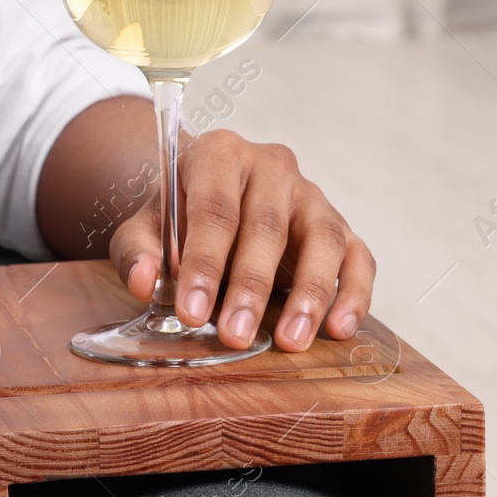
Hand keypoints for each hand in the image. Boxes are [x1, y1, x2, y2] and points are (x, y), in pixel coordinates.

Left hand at [109, 129, 375, 351]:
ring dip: (309, 294)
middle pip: (267, 226)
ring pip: (323, 238)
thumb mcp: (144, 225)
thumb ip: (138, 251)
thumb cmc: (177, 216)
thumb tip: (143, 282)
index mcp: (219, 154)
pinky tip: (339, 329)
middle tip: (235, 335)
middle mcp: (272, 166)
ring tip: (290, 342)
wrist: (208, 197)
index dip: (204, 262)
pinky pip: (358, 257)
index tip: (191, 312)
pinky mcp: (340, 225)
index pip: (214, 209)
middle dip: (250, 286)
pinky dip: (354, 294)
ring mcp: (311, 194)